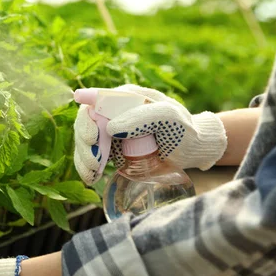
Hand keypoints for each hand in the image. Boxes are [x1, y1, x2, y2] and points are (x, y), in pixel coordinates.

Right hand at [74, 85, 226, 184]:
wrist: (191, 150)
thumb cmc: (183, 128)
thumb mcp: (168, 116)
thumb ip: (140, 117)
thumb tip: (110, 127)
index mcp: (124, 98)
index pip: (94, 102)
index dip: (86, 118)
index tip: (92, 138)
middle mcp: (113, 112)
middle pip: (85, 123)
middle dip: (85, 143)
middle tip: (95, 162)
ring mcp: (110, 131)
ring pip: (85, 142)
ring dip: (84, 157)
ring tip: (93, 173)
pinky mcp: (111, 149)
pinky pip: (92, 156)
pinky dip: (87, 167)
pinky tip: (91, 177)